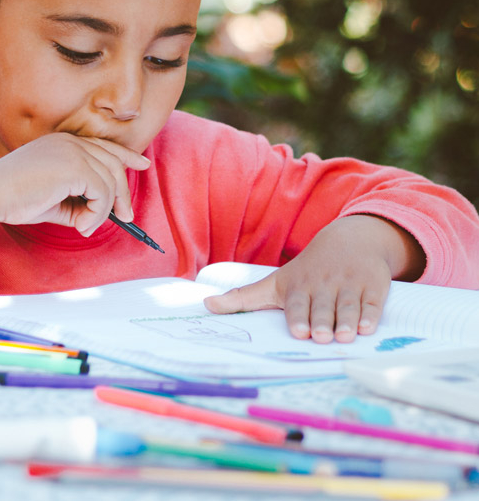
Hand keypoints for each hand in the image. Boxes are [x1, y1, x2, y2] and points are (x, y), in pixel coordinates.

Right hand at [0, 133, 149, 239]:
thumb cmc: (12, 198)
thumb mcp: (51, 200)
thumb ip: (75, 203)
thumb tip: (97, 216)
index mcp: (62, 143)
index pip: (102, 145)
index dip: (125, 155)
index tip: (141, 165)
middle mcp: (70, 142)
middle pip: (113, 162)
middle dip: (124, 192)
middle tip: (127, 217)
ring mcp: (73, 152)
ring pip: (110, 181)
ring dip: (103, 211)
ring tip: (85, 227)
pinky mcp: (75, 167)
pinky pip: (102, 194)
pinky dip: (97, 215)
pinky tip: (81, 226)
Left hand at [203, 215, 425, 342]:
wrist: (349, 241)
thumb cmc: (306, 271)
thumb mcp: (274, 282)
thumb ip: (243, 297)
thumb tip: (206, 306)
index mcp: (298, 285)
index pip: (297, 303)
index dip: (297, 316)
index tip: (298, 331)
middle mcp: (323, 285)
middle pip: (322, 306)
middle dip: (321, 321)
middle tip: (321, 337)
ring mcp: (349, 285)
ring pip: (347, 306)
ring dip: (346, 322)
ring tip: (345, 336)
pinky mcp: (373, 286)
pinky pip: (373, 302)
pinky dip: (371, 315)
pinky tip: (369, 327)